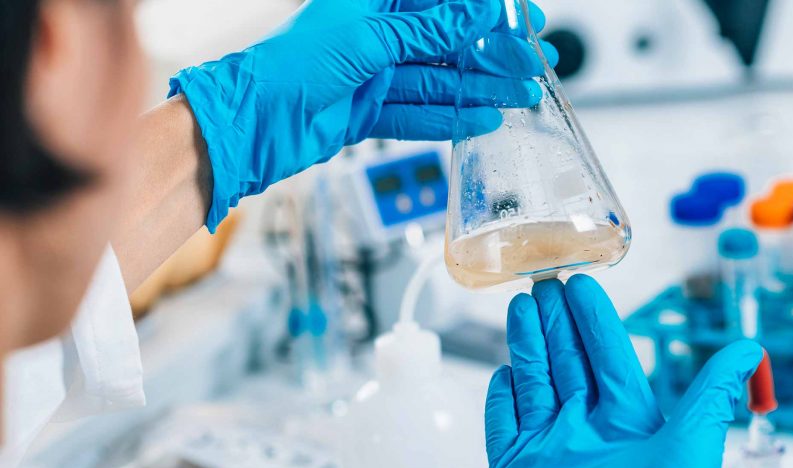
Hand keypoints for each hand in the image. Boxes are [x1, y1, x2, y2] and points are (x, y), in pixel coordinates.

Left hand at [170, 0, 557, 230]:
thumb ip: (428, 29)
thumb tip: (477, 12)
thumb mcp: (371, 38)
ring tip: (519, 97)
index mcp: (372, 2)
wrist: (255, 123)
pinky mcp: (369, 112)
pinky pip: (419, 114)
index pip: (442, 3)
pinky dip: (449, 119)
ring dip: (479, 90)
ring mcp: (373, 75)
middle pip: (446, 44)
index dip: (485, 11)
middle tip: (531, 67)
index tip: (522, 20)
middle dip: (490, 56)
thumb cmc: (293, 65)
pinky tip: (481, 120)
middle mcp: (375, 36)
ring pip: (438, 81)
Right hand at [485, 276, 762, 467]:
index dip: (595, 319)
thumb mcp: (692, 445)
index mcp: (629, 421)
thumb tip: (750, 347)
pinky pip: (504, 425)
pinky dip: (502, 397)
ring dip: (528, 345)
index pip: (607, 355)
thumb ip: (713, 391)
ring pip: (535, 383)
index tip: (583, 281)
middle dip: (556, 321)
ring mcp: (548, 451)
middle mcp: (587, 431)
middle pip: (567, 361)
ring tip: (521, 305)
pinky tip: (503, 371)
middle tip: (543, 278)